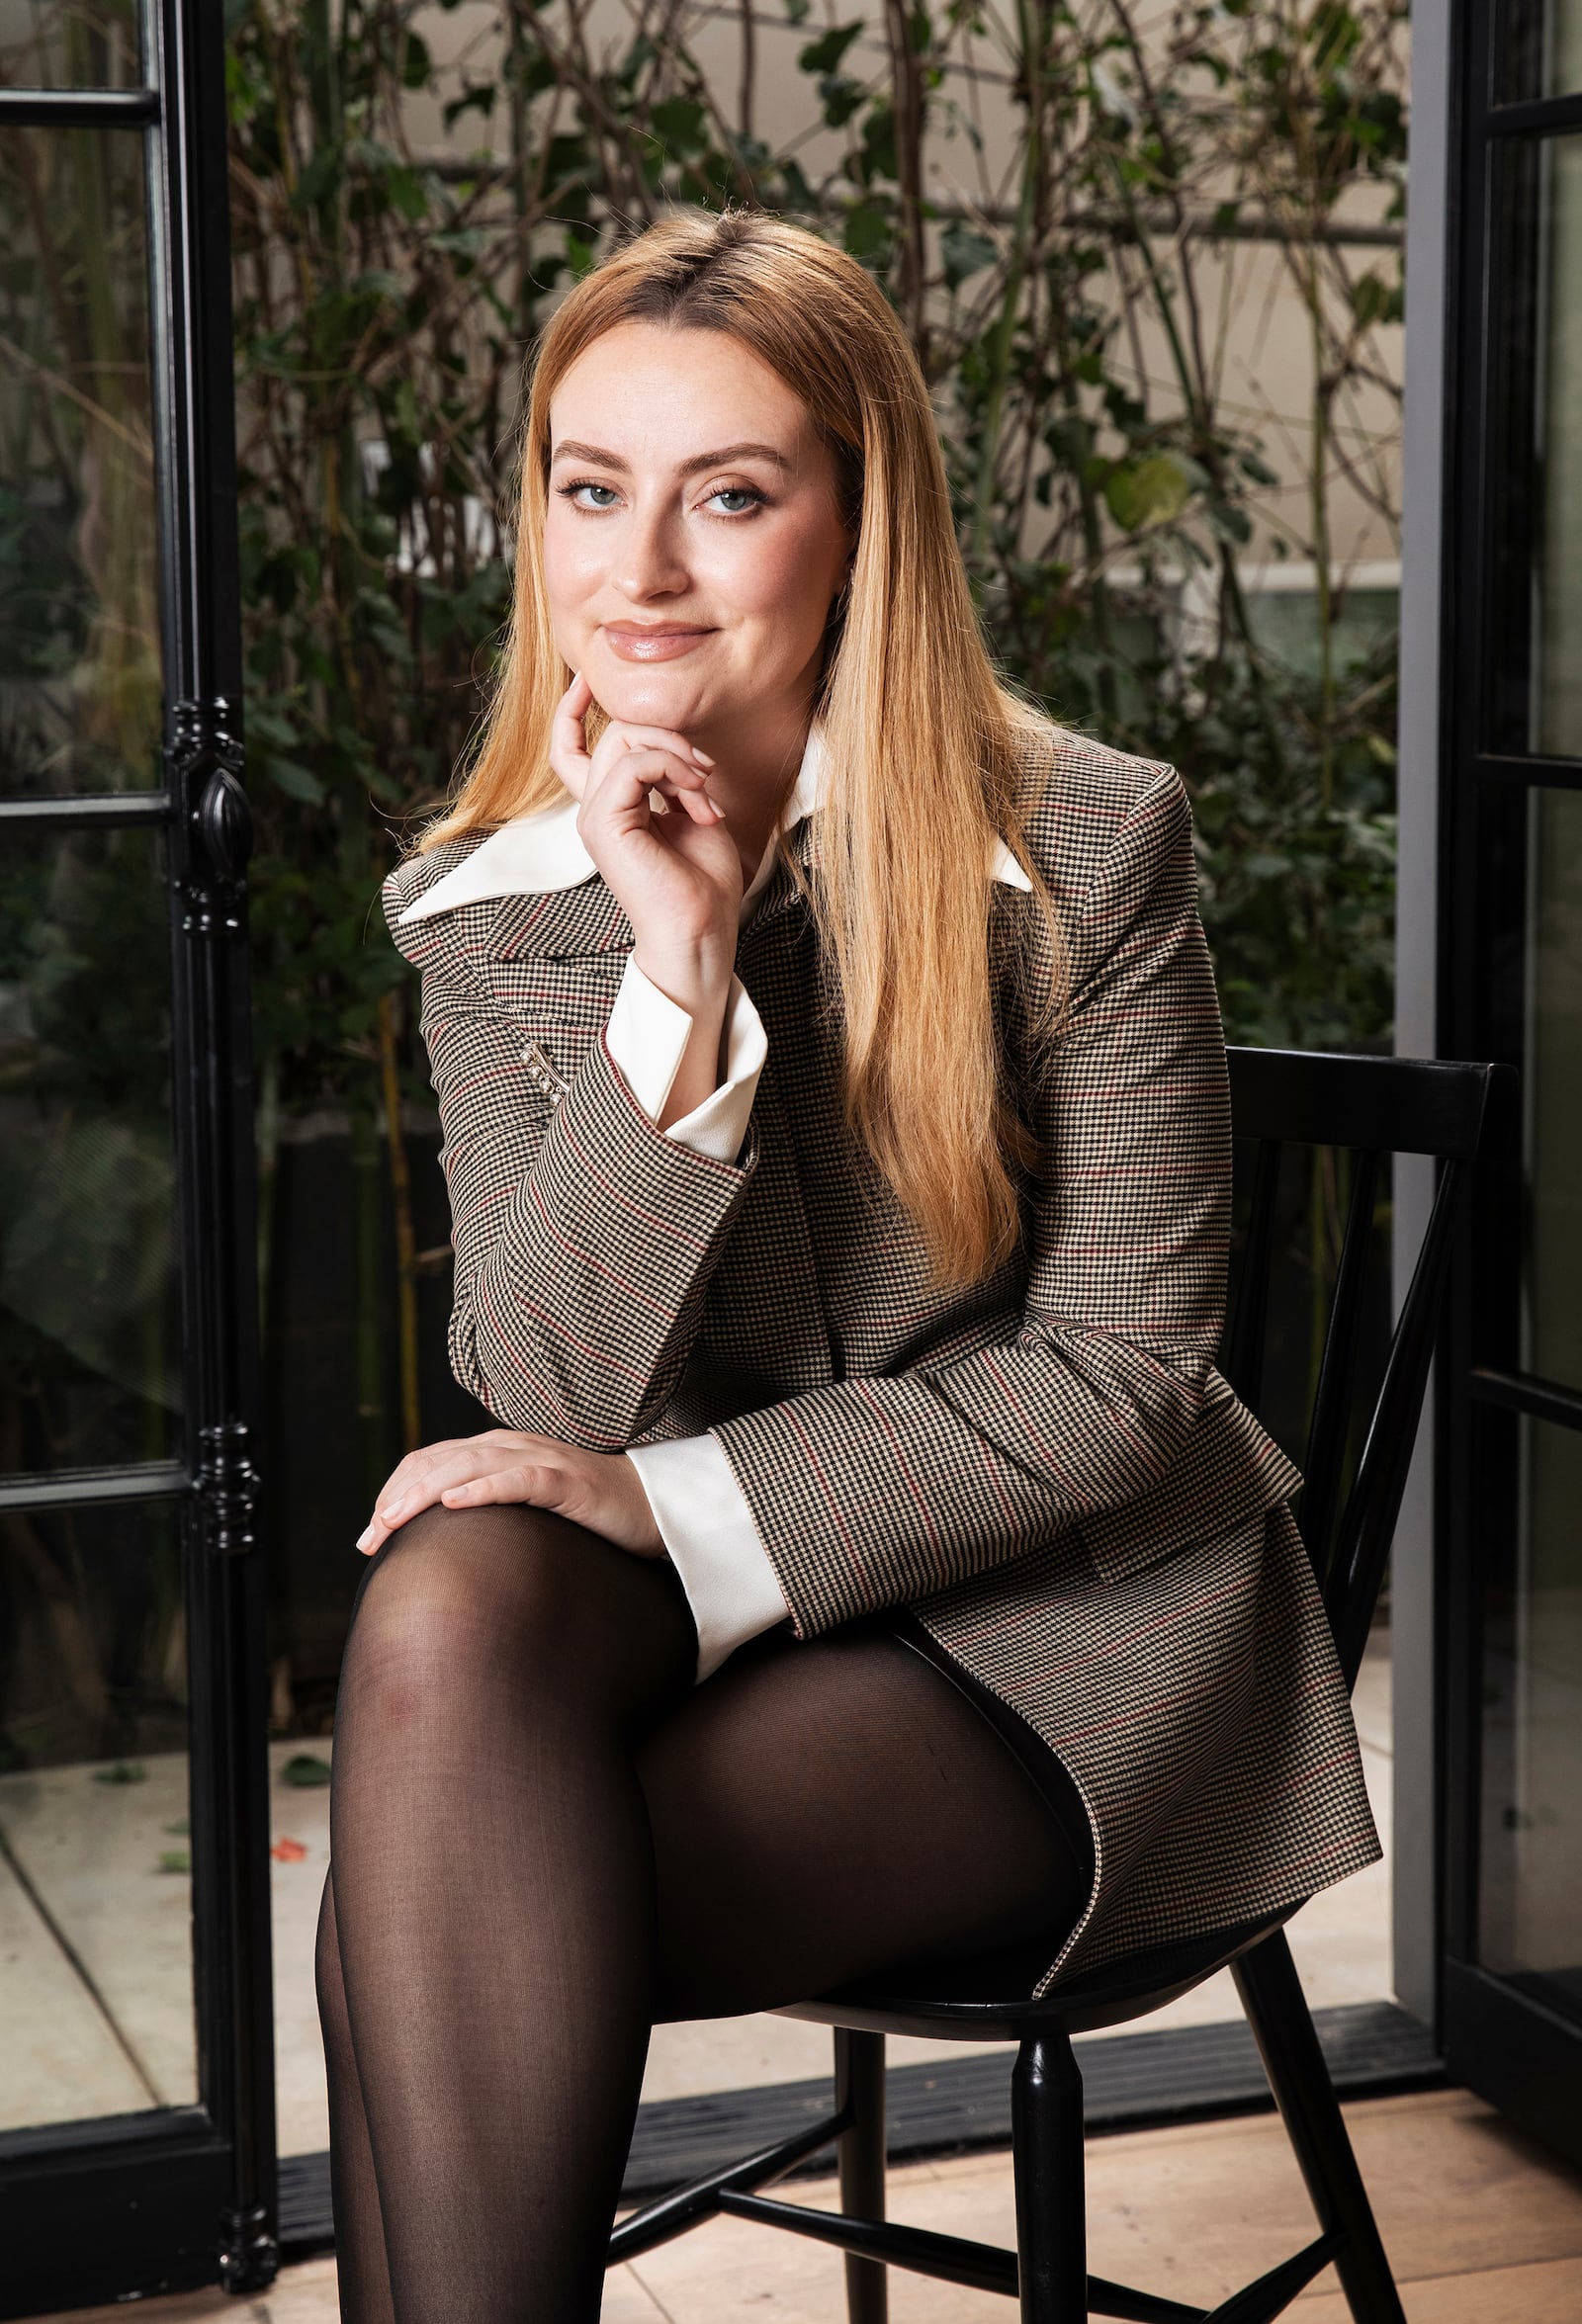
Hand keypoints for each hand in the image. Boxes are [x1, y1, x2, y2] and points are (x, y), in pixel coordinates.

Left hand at [356, 1430, 664, 1558]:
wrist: (652, 1507)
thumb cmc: (586, 1515)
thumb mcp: (523, 1511)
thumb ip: (485, 1514)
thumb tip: (434, 1549)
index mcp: (496, 1452)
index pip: (428, 1462)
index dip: (392, 1494)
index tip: (368, 1538)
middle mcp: (512, 1446)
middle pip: (438, 1461)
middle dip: (396, 1498)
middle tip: (369, 1539)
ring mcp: (540, 1459)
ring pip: (468, 1465)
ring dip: (424, 1492)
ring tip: (393, 1520)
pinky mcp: (567, 1480)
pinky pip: (518, 1478)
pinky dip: (483, 1488)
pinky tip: (454, 1503)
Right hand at [550, 673, 741, 1012]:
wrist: (701, 931)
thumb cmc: (703, 884)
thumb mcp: (692, 812)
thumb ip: (674, 776)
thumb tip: (673, 747)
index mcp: (611, 808)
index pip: (571, 748)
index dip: (572, 709)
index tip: (586, 679)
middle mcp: (594, 810)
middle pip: (616, 733)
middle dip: (670, 739)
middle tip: (706, 775)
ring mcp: (594, 817)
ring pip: (623, 741)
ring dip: (678, 756)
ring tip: (705, 792)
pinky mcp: (604, 824)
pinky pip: (634, 764)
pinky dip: (673, 769)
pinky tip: (697, 800)